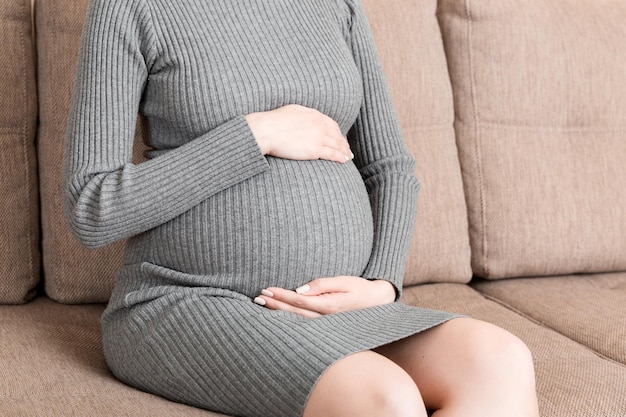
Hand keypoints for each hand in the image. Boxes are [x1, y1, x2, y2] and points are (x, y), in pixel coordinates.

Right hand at [245, 104, 353, 163]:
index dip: (338, 133)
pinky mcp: (315, 149)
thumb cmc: (273, 121)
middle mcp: (319, 124)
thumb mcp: (292, 111)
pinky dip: (341, 157)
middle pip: (337, 135)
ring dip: (345, 151)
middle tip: (347, 149)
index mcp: (314, 115)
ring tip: (349, 157)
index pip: (331, 124)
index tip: (340, 138)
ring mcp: (318, 137)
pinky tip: (345, 161)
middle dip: (344, 143)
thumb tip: (304, 118)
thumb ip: (303, 115)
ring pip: (337, 145)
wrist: (267, 130)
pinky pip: (332, 154)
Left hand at [253, 276, 395, 318]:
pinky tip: (278, 315)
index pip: (298, 300)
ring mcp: (325, 325)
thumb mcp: (343, 281)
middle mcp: (325, 319)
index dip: (281, 296)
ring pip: (297, 321)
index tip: (266, 290)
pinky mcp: (325, 325)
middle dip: (275, 305)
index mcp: (329, 306)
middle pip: (294, 313)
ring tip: (263, 305)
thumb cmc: (359, 288)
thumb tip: (300, 289)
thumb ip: (322, 285)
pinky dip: (289, 319)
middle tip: (257, 298)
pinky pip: (303, 323)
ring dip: (279, 313)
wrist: (377, 302)